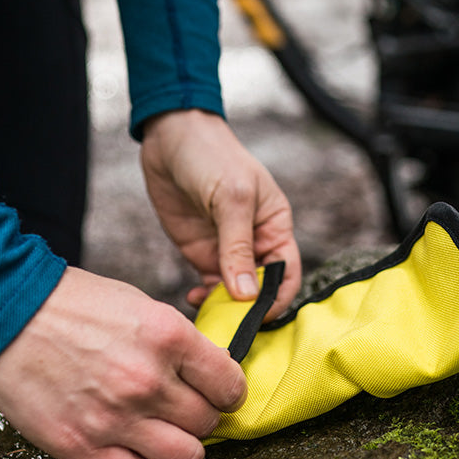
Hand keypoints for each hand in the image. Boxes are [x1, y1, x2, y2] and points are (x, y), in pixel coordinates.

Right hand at [0, 267, 246, 458]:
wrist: (5, 314)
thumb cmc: (73, 304)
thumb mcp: (141, 306)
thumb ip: (178, 343)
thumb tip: (210, 373)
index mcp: (168, 337)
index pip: (230, 385)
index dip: (228, 391)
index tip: (219, 393)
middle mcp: (147, 381)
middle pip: (208, 423)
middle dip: (200, 415)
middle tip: (182, 407)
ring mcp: (115, 418)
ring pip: (186, 458)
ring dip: (178, 447)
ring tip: (161, 432)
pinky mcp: (81, 446)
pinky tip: (128, 446)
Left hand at [139, 109, 301, 318]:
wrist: (171, 137)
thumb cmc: (213, 156)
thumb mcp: (232, 198)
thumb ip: (238, 247)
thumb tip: (248, 294)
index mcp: (275, 227)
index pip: (287, 274)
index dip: (277, 299)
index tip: (258, 316)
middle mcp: (256, 243)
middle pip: (261, 289)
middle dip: (248, 309)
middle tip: (229, 322)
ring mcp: (227, 250)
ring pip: (234, 293)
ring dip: (223, 308)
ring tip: (208, 312)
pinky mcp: (202, 253)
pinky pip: (209, 286)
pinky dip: (204, 298)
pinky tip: (193, 297)